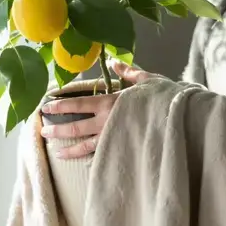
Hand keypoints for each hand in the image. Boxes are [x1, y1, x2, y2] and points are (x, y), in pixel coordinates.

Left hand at [39, 62, 161, 158]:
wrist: (182, 122)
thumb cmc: (166, 99)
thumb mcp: (147, 80)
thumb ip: (128, 73)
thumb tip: (114, 61)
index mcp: (110, 103)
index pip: (78, 104)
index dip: (60, 105)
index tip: (46, 106)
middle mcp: (108, 122)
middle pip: (76, 128)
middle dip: (57, 129)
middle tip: (42, 130)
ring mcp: (114, 140)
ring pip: (86, 146)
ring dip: (69, 149)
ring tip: (56, 152)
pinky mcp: (123, 153)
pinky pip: (103, 157)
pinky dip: (91, 161)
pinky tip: (83, 163)